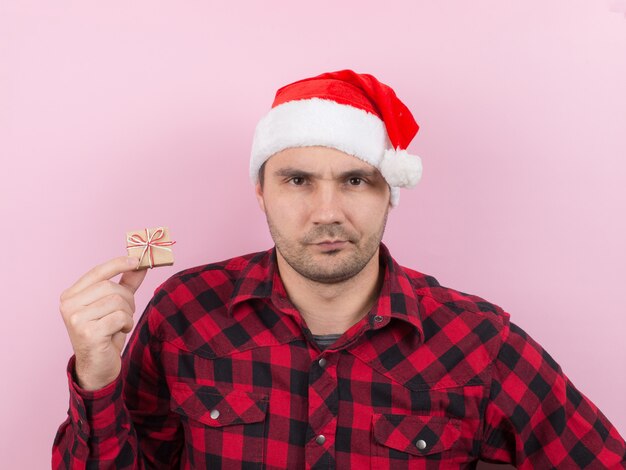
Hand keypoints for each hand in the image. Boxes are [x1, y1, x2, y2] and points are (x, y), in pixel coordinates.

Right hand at [59, 256, 147, 390]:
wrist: (97, 367)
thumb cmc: (105, 333)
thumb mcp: (115, 305)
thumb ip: (125, 284)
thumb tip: (139, 264)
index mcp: (71, 295)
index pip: (97, 272)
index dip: (118, 264)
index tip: (137, 260)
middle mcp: (68, 305)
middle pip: (110, 287)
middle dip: (127, 299)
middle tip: (127, 312)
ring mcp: (76, 319)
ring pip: (117, 301)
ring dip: (127, 313)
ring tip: (120, 324)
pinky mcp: (87, 333)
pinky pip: (120, 317)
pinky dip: (126, 324)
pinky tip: (119, 332)